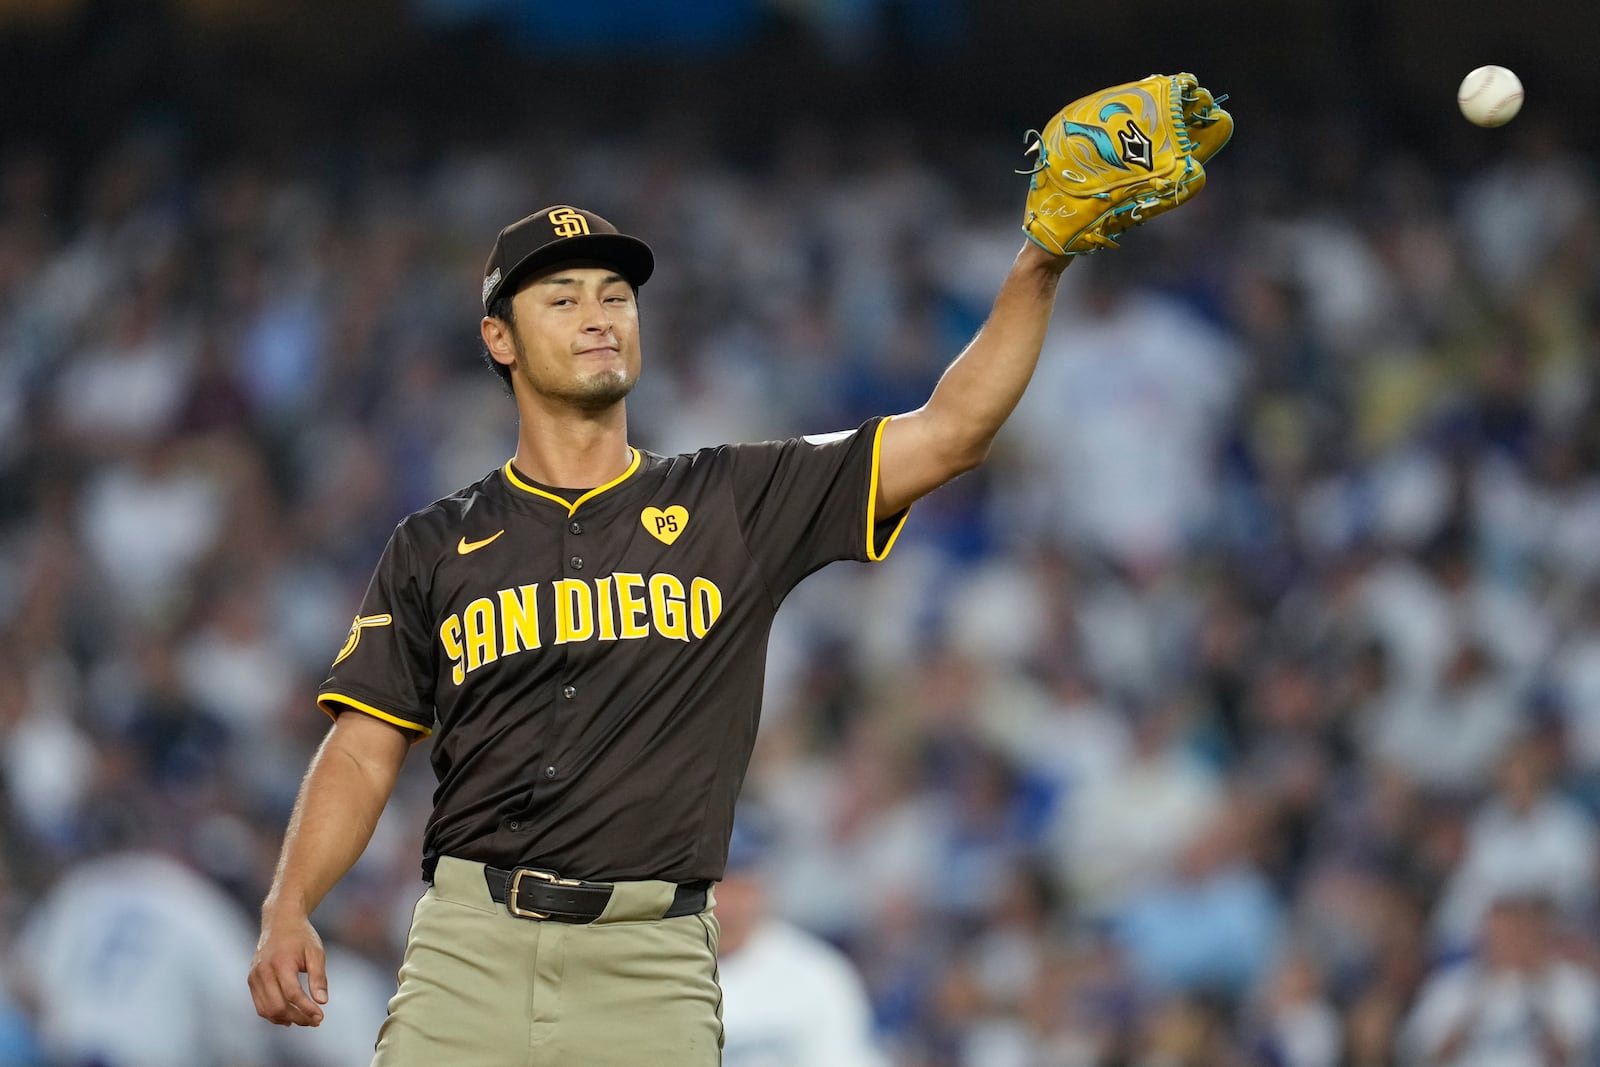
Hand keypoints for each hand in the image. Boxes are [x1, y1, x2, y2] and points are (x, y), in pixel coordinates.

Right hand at [248, 909, 328, 1026]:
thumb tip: (322, 1002)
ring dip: (286, 1019)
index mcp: (281, 963)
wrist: (280, 922)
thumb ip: (319, 978)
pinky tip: (289, 1017)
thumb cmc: (302, 937)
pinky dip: (274, 1014)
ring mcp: (254, 976)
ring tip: (305, 1020)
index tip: (320, 1016)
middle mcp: (263, 971)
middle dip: (298, 1017)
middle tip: (315, 1021)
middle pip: (278, 1006)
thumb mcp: (316, 953)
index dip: (307, 1009)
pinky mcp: (251, 980)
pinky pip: (260, 1005)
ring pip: (266, 1010)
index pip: (293, 994)